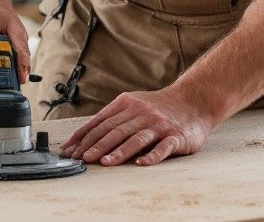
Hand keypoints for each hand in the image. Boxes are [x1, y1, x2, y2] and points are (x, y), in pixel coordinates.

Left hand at [60, 88, 217, 166]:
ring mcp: (159, 125)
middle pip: (115, 130)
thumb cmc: (158, 107)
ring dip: (119, 151)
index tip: (70, 150)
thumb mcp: (133, 105)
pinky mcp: (176, 136)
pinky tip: (141, 163)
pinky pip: (163, 147)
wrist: (193, 101)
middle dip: (96, 145)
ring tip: (105, 162)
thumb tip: (84, 137)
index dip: (84, 136)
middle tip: (82, 158)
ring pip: (136, 138)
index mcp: (127, 104)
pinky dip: (152, 156)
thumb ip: (112, 118)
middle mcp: (142, 113)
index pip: (101, 122)